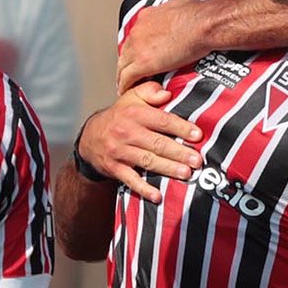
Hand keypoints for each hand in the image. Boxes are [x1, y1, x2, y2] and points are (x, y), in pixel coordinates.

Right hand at [77, 85, 201, 203]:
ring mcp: (119, 151)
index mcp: (134, 113)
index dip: (180, 128)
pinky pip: (130, 180)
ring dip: (168, 168)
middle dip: (179, 152)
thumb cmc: (119, 116)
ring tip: (186, 174)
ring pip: (147, 161)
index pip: (161, 120)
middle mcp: (126, 132)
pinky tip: (157, 196)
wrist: (90, 137)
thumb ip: (150, 91)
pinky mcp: (114, 167)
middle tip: (197, 160)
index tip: (198, 135)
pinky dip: (144, 189)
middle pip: (157, 143)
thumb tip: (167, 93)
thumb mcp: (131, 97)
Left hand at [118, 1, 214, 91]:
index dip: (137, 47)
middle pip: (126, 51)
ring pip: (123, 65)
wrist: (204, 24)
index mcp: (147, 17)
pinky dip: (125, 85)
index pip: (136, 35)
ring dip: (124, 75)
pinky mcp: (143, 64)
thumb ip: (177, 13)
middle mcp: (138, 31)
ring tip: (127, 84)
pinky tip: (126, 90)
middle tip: (131, 72)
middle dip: (128, 62)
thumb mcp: (183, 5)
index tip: (141, 54)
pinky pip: (128, 78)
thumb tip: (183, 14)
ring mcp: (138, 48)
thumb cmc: (200, 14)